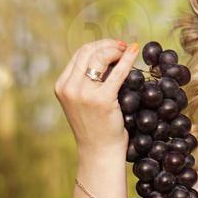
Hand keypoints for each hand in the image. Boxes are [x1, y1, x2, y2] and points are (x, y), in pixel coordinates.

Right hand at [54, 38, 141, 154]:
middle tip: (123, 46)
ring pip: (100, 57)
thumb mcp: (83, 102)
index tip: (113, 47)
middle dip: (107, 44)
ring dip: (116, 50)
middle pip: (88, 51)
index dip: (98, 46)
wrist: (99, 153)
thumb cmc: (96, 128)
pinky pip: (117, 72)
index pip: (79, 55)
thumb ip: (86, 82)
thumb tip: (105, 55)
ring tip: (127, 51)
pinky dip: (127, 59)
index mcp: (62, 86)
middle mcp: (69, 88)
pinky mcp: (101, 100)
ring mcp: (83, 94)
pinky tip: (135, 51)